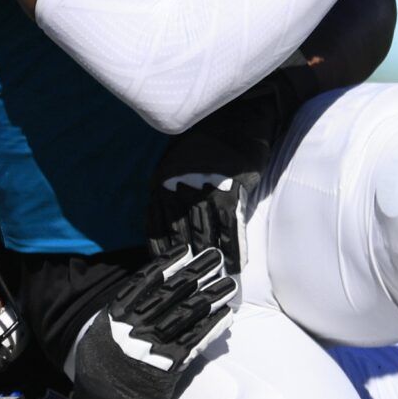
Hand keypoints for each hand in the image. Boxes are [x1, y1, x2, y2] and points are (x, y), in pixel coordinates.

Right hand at [66, 247, 235, 398]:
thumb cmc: (102, 369)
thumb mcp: (100, 333)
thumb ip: (121, 312)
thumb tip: (145, 292)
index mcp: (115, 314)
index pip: (145, 281)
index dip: (168, 263)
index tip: (186, 250)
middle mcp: (134, 325)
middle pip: (171, 292)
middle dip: (196, 271)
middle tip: (215, 256)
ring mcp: (151, 345)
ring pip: (187, 314)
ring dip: (211, 296)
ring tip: (229, 283)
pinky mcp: (167, 366)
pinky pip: (195, 341)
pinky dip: (212, 327)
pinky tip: (226, 315)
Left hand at [149, 81, 289, 270]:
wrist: (241, 113)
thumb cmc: (209, 137)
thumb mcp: (178, 160)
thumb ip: (172, 189)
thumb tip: (172, 222)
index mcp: (163, 179)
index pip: (156, 225)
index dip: (161, 251)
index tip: (165, 272)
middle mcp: (179, 186)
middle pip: (180, 234)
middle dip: (186, 261)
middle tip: (191, 286)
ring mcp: (206, 188)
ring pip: (205, 233)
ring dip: (210, 259)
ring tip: (215, 282)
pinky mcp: (231, 187)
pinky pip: (230, 225)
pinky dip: (233, 247)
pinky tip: (236, 264)